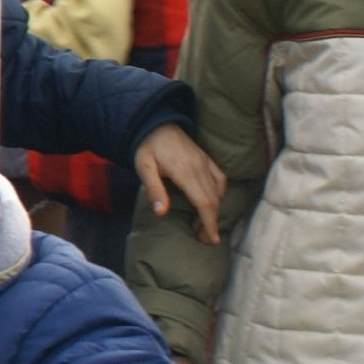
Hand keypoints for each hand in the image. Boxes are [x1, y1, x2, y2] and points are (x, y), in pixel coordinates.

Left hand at [135, 123, 224, 245]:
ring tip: (204, 224)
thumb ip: (154, 189)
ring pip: (218, 191)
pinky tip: (213, 202)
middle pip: (213, 200)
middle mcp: (200, 167)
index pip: (204, 202)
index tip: (211, 239)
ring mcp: (205, 162)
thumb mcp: (143, 168)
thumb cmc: (147, 147)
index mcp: (185, 172)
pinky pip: (220, 178)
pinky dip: (220, 193)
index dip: (209, 222)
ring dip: (214, 209)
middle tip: (202, 237)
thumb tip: (161, 212)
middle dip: (211, 222)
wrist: (155, 124)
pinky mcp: (207, 158)